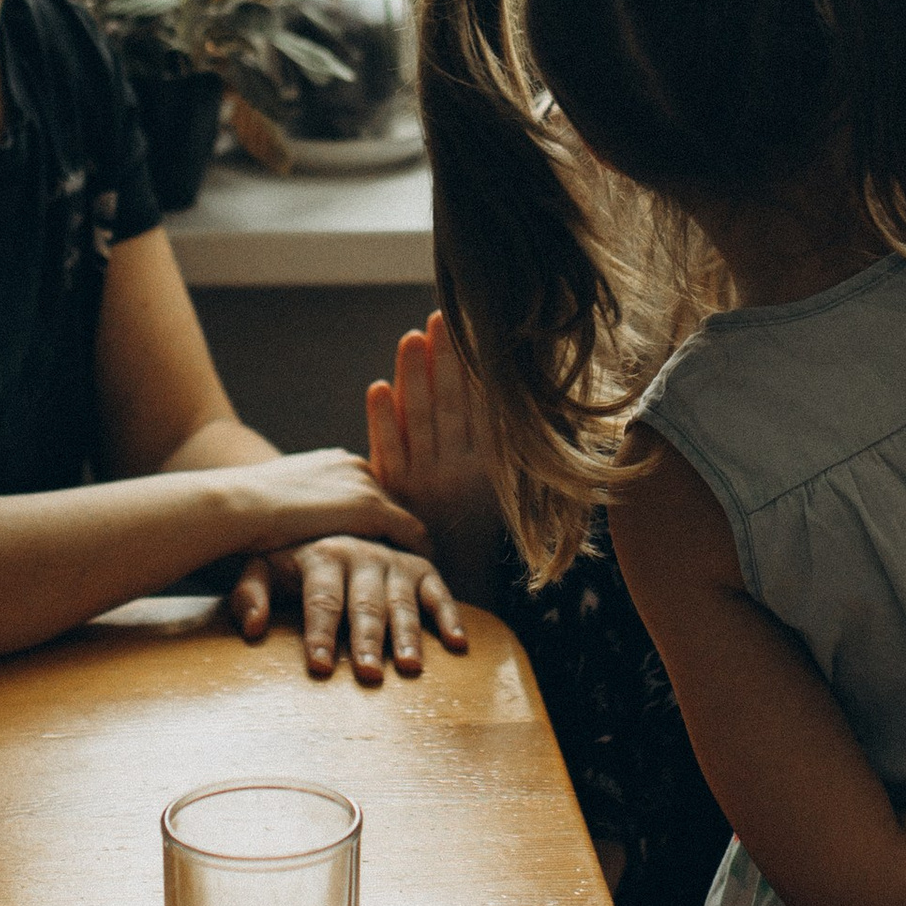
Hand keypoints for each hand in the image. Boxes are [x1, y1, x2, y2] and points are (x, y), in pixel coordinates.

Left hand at [227, 538, 466, 682]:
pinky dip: (448, 615)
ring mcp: (392, 561)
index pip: (321, 599)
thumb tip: (253, 628)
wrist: (318, 515)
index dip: (320, 634)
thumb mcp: (259, 566)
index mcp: (321, 554)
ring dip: (407, 634)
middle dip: (367, 639)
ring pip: (402, 600)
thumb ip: (250, 594)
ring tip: (410, 667)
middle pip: (364, 603)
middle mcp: (361, 554)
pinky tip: (456, 644)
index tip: (321, 667)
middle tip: (368, 674)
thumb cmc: (286, 557)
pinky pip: (437, 591)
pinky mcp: (418, 567)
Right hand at [228, 448, 427, 555]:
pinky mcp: (371, 509)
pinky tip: (420, 576)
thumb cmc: (244, 510)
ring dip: (410, 545)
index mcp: (335, 462)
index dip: (379, 519)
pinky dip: (418, 554)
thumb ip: (300, 509)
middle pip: (392, 502)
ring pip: (403, 517)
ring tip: (418, 573)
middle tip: (410, 560)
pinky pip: (411, 534)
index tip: (386, 542)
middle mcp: (357, 466)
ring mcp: (366, 485)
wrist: (238, 504)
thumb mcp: (277, 503)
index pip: (370, 492)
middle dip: (399, 531)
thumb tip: (299, 528)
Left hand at [366, 312, 504, 603]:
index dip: (471, 366)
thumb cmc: (483, 534)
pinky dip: (382, 421)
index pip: (478, 404)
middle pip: (449, 404)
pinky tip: (377, 389)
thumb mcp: (510, 493)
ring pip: (419, 420)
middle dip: (444, 360)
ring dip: (413, 377)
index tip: (467, 330)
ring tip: (409, 338)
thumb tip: (529, 401)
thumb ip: (509, 449)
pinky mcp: (398, 493)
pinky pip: (389, 452)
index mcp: (489, 464)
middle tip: (438, 317)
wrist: (463, 588)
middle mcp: (458, 467)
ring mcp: (426, 480)